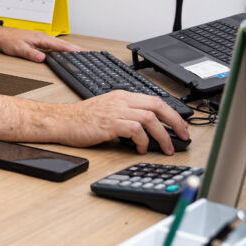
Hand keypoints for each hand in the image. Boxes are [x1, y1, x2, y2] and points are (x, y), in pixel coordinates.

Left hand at [0, 26, 80, 61]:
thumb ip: (32, 54)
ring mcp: (42, 38)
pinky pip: (55, 44)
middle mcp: (44, 37)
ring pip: (60, 44)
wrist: (1, 36)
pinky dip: (63, 48)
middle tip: (89, 52)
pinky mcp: (39, 41)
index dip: (72, 49)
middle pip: (64, 43)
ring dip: (71, 48)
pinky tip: (66, 51)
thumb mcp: (20, 50)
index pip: (60, 45)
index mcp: (41, 38)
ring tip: (82, 52)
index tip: (83, 52)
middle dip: (77, 48)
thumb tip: (43, 58)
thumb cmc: (9, 41)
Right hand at [56, 90, 189, 154]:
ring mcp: (116, 111)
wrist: (61, 121)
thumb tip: (147, 130)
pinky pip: (135, 130)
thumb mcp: (108, 110)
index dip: (172, 114)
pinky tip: (141, 149)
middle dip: (175, 122)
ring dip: (162, 135)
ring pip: (150, 119)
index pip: (155, 101)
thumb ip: (126, 115)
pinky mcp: (109, 124)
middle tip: (184, 136)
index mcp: (122, 96)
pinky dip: (143, 141)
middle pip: (158, 106)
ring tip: (166, 148)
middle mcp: (121, 101)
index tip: (180, 126)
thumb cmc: (81, 119)